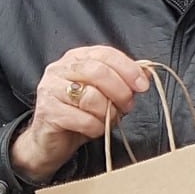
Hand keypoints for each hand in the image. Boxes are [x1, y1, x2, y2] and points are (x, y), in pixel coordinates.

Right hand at [11, 45, 149, 182]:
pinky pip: (83, 119)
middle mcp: (60, 69)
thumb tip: (147, 73)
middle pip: (98, 72)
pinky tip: (94, 129)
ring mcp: (50, 88)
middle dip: (120, 91)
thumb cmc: (81, 113)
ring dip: (107, 113)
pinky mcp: (47, 111)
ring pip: (91, 97)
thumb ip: (124, 81)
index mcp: (77, 58)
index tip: (143, 86)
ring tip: (107, 119)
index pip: (105, 54)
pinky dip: (96, 127)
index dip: (128, 69)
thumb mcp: (106, 94)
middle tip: (127, 106)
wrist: (52, 139)